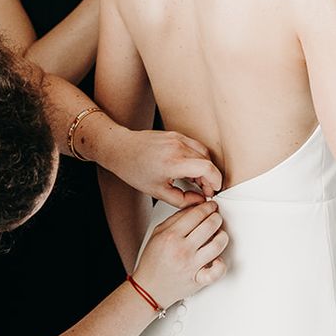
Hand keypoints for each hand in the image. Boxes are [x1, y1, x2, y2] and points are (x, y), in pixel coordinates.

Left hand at [105, 128, 223, 207]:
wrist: (121, 148)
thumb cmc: (133, 169)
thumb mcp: (157, 192)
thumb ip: (181, 200)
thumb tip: (198, 200)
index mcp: (173, 162)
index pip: (207, 168)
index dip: (215, 181)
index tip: (212, 191)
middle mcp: (178, 147)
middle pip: (208, 161)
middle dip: (210, 178)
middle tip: (203, 189)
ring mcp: (178, 138)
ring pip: (204, 152)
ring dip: (205, 167)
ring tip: (196, 180)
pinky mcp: (176, 134)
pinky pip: (195, 145)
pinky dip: (198, 157)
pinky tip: (189, 168)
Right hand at [133, 200, 228, 307]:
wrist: (149, 289)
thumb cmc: (153, 262)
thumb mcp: (158, 233)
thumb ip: (176, 218)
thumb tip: (195, 207)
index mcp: (171, 236)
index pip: (197, 214)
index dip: (208, 207)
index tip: (211, 206)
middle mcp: (182, 250)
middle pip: (210, 225)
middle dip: (216, 217)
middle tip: (216, 217)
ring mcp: (192, 265)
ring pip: (218, 244)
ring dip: (222, 235)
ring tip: (218, 234)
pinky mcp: (198, 280)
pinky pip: (217, 271)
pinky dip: (221, 264)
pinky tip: (217, 259)